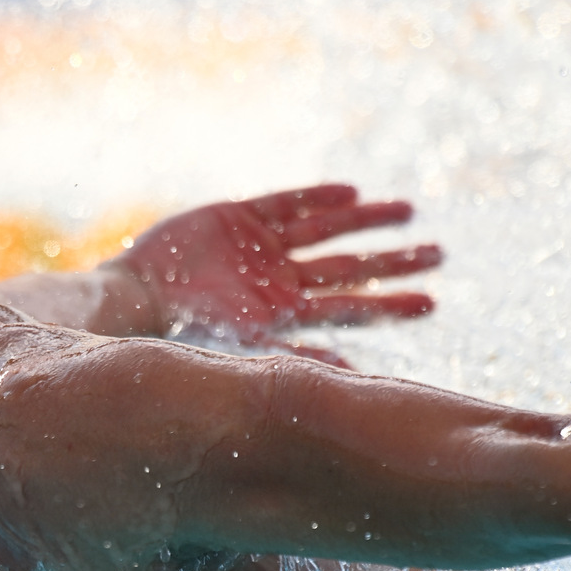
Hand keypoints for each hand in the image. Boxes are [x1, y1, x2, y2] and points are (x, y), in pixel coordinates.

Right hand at [108, 184, 440, 357]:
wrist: (130, 298)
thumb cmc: (180, 333)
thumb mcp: (240, 348)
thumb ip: (293, 356)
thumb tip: (352, 378)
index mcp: (283, 315)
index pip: (348, 309)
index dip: (388, 305)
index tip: (432, 304)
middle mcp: (278, 281)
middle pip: (347, 268)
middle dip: (392, 261)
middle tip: (439, 255)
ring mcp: (260, 248)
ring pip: (324, 231)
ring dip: (365, 221)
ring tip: (408, 212)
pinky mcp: (236, 216)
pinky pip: (284, 202)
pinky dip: (315, 196)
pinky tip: (350, 191)